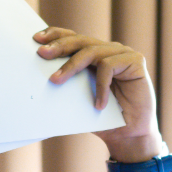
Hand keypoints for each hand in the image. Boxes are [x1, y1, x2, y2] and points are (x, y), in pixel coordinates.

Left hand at [35, 27, 161, 162]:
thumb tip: (39, 76)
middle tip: (42, 54)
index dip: (56, 35)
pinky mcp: (135, 61)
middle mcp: (109, 50)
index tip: (36, 40)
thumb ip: (68, 83)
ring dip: (71, 66)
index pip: (74, 37)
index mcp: (96, 55)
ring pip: (91, 52)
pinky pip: (108, 66)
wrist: (129, 136)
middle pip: (80, 40)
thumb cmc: (103, 118)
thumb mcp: (79, 98)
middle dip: (59, 46)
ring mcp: (123, 54)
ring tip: (56, 81)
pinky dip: (100, 86)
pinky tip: (98, 105)